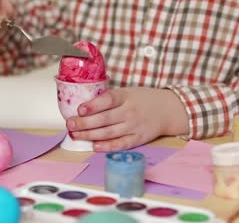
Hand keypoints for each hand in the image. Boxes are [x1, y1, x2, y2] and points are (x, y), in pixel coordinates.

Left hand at [66, 87, 188, 150]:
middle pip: (104, 119)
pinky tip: (94, 146)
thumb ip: (110, 98)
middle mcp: (130, 112)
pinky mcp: (139, 139)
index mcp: (126, 96)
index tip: (80, 109)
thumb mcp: (128, 92)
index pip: (108, 100)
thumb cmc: (143, 99)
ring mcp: (134, 126)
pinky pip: (121, 144)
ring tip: (76, 135)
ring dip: (90, 135)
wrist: (168, 109)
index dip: (93, 105)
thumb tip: (84, 106)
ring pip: (109, 133)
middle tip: (70, 124)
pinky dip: (107, 146)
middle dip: (84, 123)